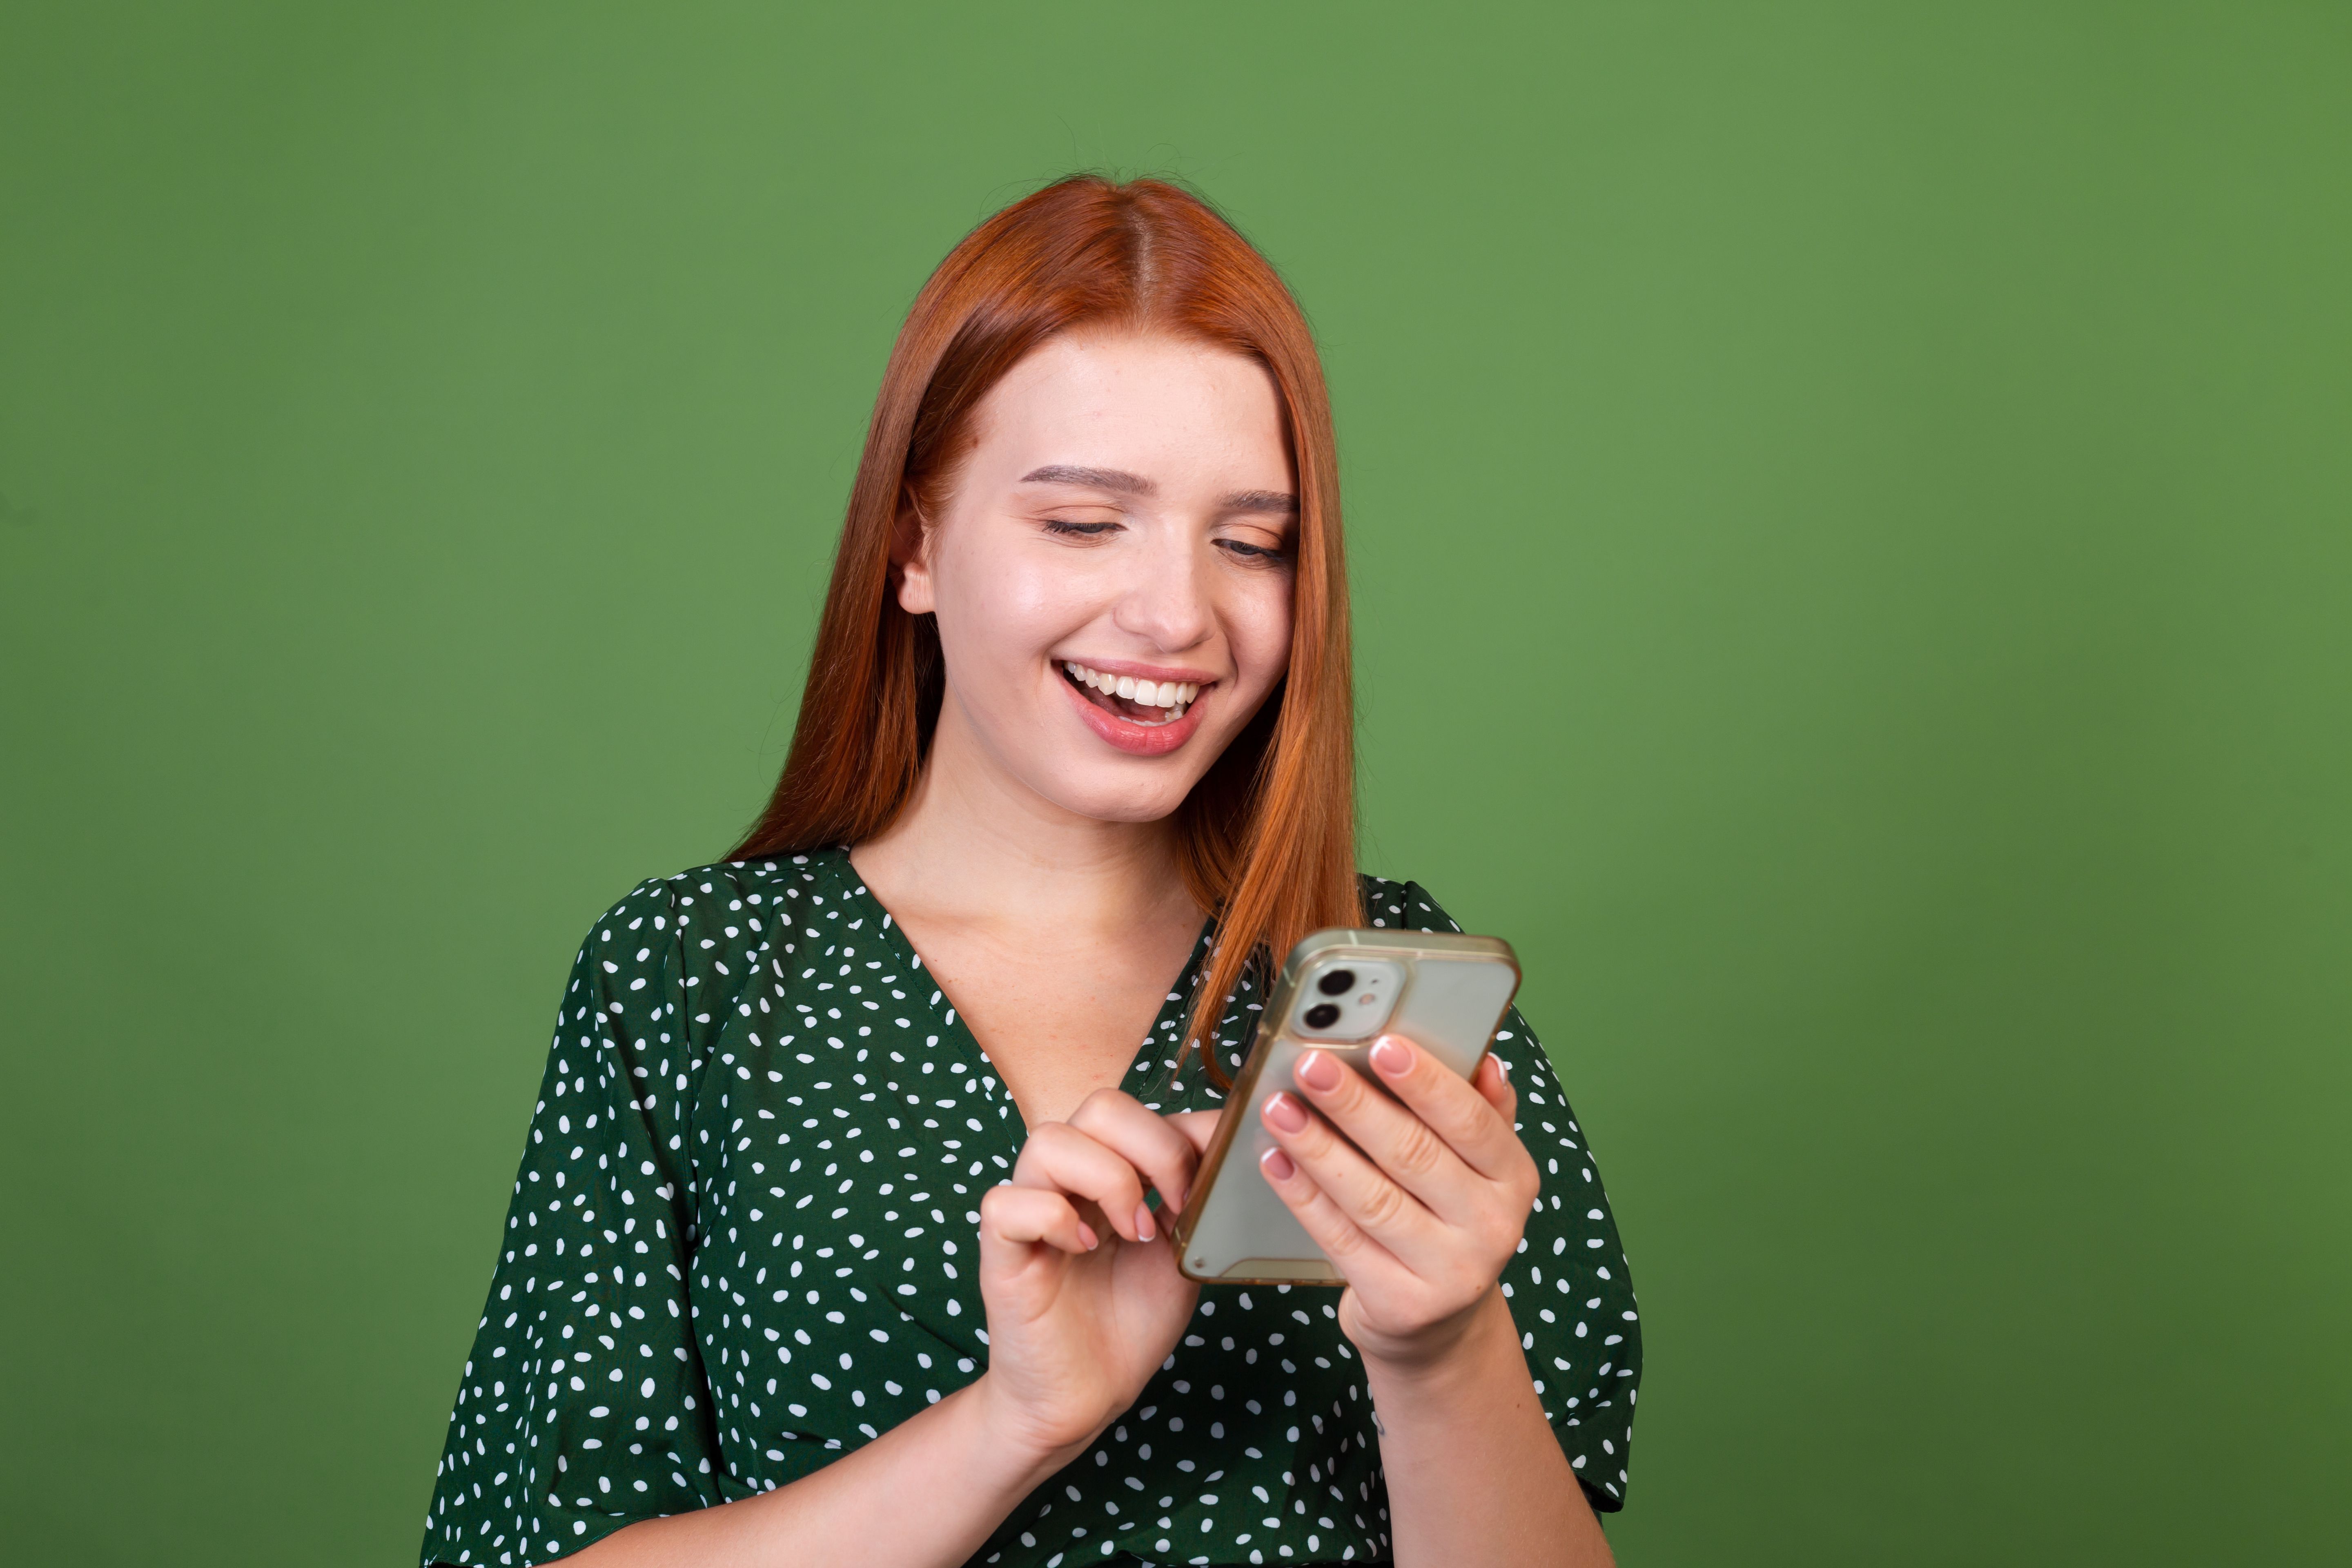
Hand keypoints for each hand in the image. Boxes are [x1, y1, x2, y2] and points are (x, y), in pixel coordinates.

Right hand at [973, 1091, 1213, 1463]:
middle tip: (1176, 1207)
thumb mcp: (1180, 1249)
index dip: (1186, 1134)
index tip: (1214, 1184)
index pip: (1140, 1110)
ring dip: (1108, 1180)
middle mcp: (1066, 1179)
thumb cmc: (1130, 1322)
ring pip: (1049, 1141)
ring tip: (1133, 1233)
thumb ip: (1195, 1195)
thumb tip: (1227, 1137)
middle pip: (1100, 1107)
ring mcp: (1029, 1209)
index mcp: (1109, 1170)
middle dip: (1155, 1148)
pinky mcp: (1000, 1251)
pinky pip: (1006, 1202)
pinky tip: (1084, 1249)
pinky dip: (1053, 1218)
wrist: (1087, 1395)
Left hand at [1256, 1037, 1539, 1368]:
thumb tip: (1485, 1061)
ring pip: (1372, 1197)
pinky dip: (1304, 1197)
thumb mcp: (1478, 1171)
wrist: (1439, 1325)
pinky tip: (1276, 1161)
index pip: (1471, 1121)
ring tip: (1278, 1108)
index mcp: (1514, 1178)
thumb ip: (1480, 1113)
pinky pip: (1341, 1239)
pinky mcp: (1401, 1303)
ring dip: (1318, 1148)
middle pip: (1414, 1155)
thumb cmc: (1448, 1222)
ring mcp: (1450, 1272)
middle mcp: (1493, 1227)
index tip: (1382, 1043)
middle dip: (1355, 1105)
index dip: (1426, 1082)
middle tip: (1310, 1065)